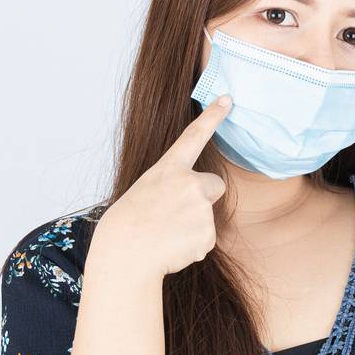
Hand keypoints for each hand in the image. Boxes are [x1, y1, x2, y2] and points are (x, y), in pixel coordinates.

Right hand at [94, 96, 232, 277]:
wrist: (126, 255)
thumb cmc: (129, 223)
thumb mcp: (146, 191)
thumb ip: (173, 187)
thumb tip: (195, 202)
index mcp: (169, 169)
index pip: (194, 136)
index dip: (212, 116)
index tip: (228, 99)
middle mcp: (191, 184)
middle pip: (215, 185)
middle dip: (203, 197)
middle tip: (175, 213)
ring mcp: (202, 210)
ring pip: (207, 216)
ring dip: (191, 225)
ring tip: (165, 233)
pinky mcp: (208, 235)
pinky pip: (204, 239)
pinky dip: (191, 245)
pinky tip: (172, 247)